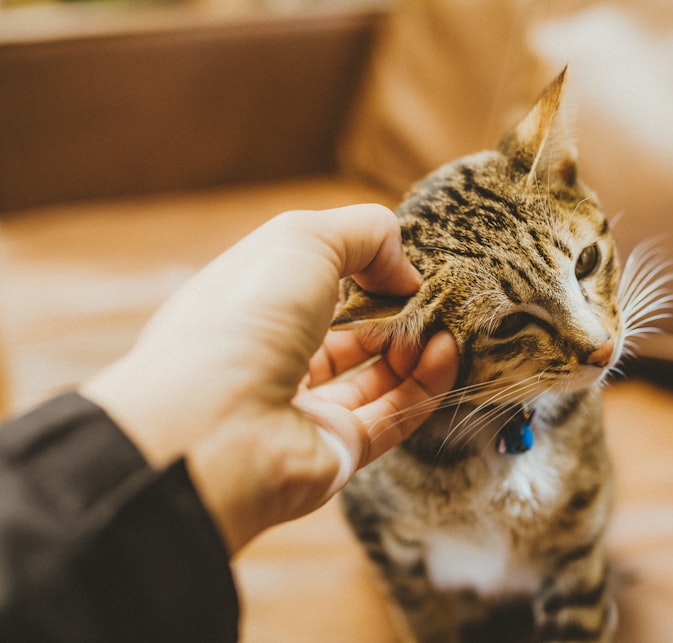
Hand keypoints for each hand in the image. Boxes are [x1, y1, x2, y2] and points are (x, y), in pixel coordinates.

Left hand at [82, 205, 457, 553]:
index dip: (363, 270)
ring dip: (417, 349)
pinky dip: (424, 386)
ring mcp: (304, 409)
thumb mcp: (303, 239)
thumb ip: (365, 234)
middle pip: (350, 333)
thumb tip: (405, 272)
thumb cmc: (241, 318)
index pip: (316, 283)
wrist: (213, 426)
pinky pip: (391, 416)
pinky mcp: (336, 451)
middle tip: (434, 300)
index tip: (401, 264)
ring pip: (375, 377)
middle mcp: (273, 357)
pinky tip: (445, 354)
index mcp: (251, 303)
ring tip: (447, 328)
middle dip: (397, 313)